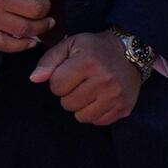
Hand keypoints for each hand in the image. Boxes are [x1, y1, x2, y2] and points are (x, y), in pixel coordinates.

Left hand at [30, 30, 144, 127]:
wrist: (132, 53)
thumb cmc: (96, 49)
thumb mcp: (70, 45)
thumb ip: (49, 60)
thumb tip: (35, 79)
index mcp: (88, 62)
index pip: (56, 86)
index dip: (59, 80)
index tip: (71, 73)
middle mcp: (104, 80)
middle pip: (68, 103)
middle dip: (70, 94)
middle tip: (81, 83)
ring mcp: (116, 96)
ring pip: (81, 116)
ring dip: (81, 106)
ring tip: (90, 92)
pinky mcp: (124, 107)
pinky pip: (98, 121)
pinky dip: (95, 113)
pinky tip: (100, 99)